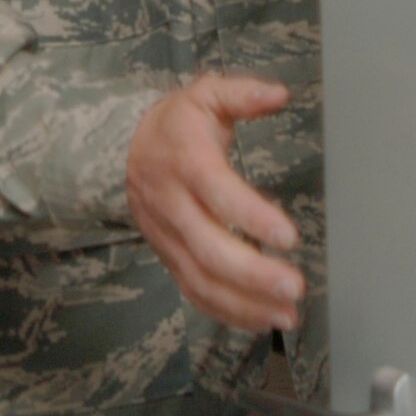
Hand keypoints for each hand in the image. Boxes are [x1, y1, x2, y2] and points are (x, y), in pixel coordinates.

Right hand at [126, 74, 302, 332]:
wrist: (121, 150)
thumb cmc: (175, 124)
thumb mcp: (204, 96)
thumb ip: (241, 95)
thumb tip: (279, 95)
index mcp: (185, 160)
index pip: (216, 192)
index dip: (251, 216)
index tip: (289, 236)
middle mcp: (172, 203)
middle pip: (207, 247)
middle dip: (252, 273)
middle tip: (294, 286)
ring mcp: (167, 236)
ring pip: (200, 278)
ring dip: (244, 303)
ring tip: (287, 314)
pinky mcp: (168, 256)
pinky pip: (193, 290)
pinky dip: (226, 311)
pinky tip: (260, 320)